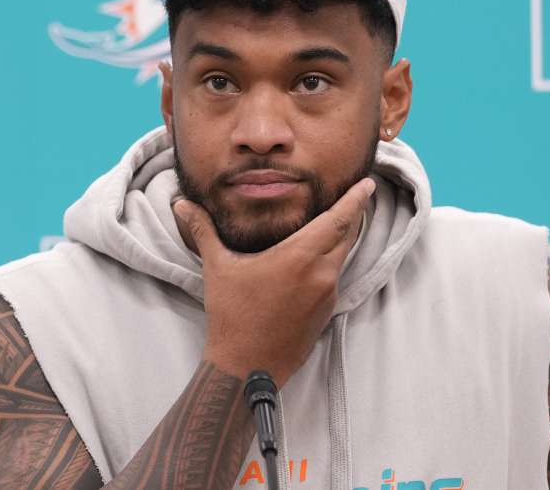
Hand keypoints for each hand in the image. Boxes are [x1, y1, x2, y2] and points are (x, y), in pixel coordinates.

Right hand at [172, 178, 375, 386]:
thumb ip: (204, 231)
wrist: (247, 367)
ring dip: (341, 240)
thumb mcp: (217, 268)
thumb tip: (181, 205)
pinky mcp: (325, 313)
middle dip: (353, 215)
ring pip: (341, 258)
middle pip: (347, 236)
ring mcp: (327, 296)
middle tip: (357, 197)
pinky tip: (315, 261)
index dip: (355, 200)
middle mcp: (321, 274)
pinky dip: (330, 263)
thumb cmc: (232, 316)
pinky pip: (333, 278)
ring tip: (336, 224)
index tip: (368, 184)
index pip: (337, 220)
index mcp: (299, 257)